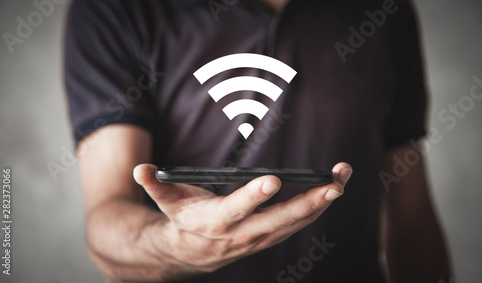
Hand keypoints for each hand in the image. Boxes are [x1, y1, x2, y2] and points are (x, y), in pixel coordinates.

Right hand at [133, 163, 351, 272]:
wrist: (190, 254)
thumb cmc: (181, 219)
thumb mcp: (166, 201)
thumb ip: (155, 184)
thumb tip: (140, 169)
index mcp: (215, 222)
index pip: (236, 209)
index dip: (252, 196)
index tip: (272, 180)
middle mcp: (241, 234)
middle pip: (278, 220)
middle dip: (307, 203)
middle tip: (332, 185)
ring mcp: (259, 238)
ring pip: (295, 223)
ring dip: (320, 202)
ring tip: (341, 178)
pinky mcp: (270, 236)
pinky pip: (297, 224)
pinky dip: (316, 207)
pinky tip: (331, 189)